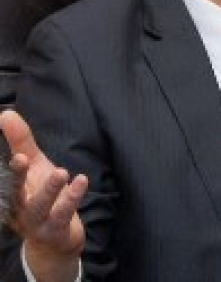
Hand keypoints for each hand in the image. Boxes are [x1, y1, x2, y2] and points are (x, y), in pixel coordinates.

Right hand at [0, 109, 86, 281]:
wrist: (55, 239)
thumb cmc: (41, 196)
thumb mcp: (34, 166)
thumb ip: (20, 142)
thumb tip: (6, 113)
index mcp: (11, 192)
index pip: (6, 178)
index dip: (10, 168)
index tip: (16, 154)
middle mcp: (19, 208)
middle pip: (15, 193)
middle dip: (17, 176)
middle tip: (23, 158)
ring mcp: (36, 222)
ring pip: (39, 206)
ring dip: (49, 190)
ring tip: (61, 172)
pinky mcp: (55, 230)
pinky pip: (63, 215)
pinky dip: (72, 198)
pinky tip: (81, 181)